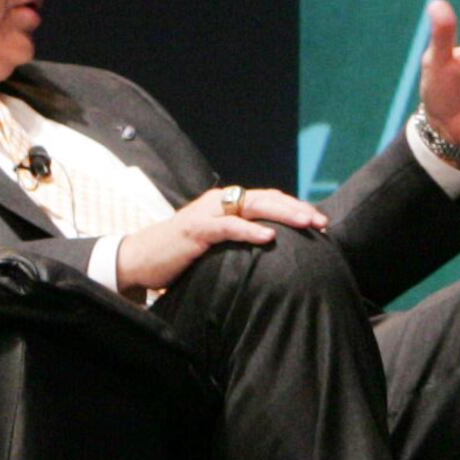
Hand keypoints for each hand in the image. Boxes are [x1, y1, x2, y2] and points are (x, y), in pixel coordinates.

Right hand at [116, 184, 323, 292]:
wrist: (138, 260)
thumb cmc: (180, 254)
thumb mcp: (216, 243)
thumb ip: (239, 239)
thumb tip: (273, 248)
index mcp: (226, 203)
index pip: (268, 199)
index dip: (294, 207)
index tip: (320, 221)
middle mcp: (219, 201)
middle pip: (266, 199)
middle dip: (297, 209)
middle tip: (321, 222)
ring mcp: (207, 213)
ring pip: (252, 206)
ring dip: (283, 214)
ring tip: (306, 223)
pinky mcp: (194, 229)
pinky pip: (227, 227)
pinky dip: (249, 231)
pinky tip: (269, 238)